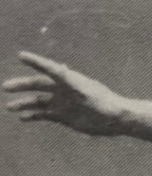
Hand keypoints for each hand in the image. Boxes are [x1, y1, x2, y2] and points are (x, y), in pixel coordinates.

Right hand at [3, 52, 125, 135]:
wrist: (116, 119)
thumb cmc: (105, 104)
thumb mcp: (88, 92)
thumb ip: (73, 81)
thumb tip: (62, 67)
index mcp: (68, 80)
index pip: (49, 68)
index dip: (35, 62)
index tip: (21, 56)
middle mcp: (62, 90)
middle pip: (38, 85)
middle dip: (22, 86)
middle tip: (6, 87)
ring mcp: (62, 103)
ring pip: (38, 101)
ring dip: (24, 103)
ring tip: (9, 107)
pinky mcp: (63, 116)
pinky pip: (44, 114)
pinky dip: (33, 115)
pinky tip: (22, 118)